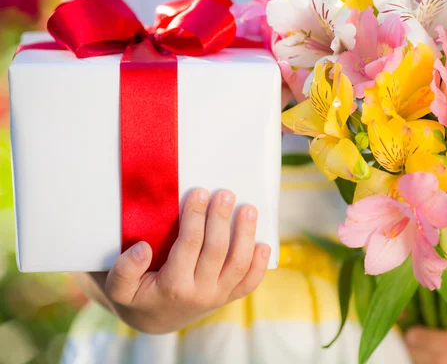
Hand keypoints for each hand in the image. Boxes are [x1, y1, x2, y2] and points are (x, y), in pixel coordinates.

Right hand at [89, 189, 270, 333]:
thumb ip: (124, 270)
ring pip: (238, 264)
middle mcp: (199, 293)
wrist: (155, 319)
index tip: (199, 192)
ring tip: (248, 209)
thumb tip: (142, 249)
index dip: (195, 217)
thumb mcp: (119, 288)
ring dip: (246, 235)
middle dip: (221, 219)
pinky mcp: (228, 296)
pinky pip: (249, 283)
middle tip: (224, 193)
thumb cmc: (137, 294)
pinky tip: (263, 243)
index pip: (188, 245)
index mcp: (173, 286)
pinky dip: (259, 264)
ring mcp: (218, 296)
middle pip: (216, 251)